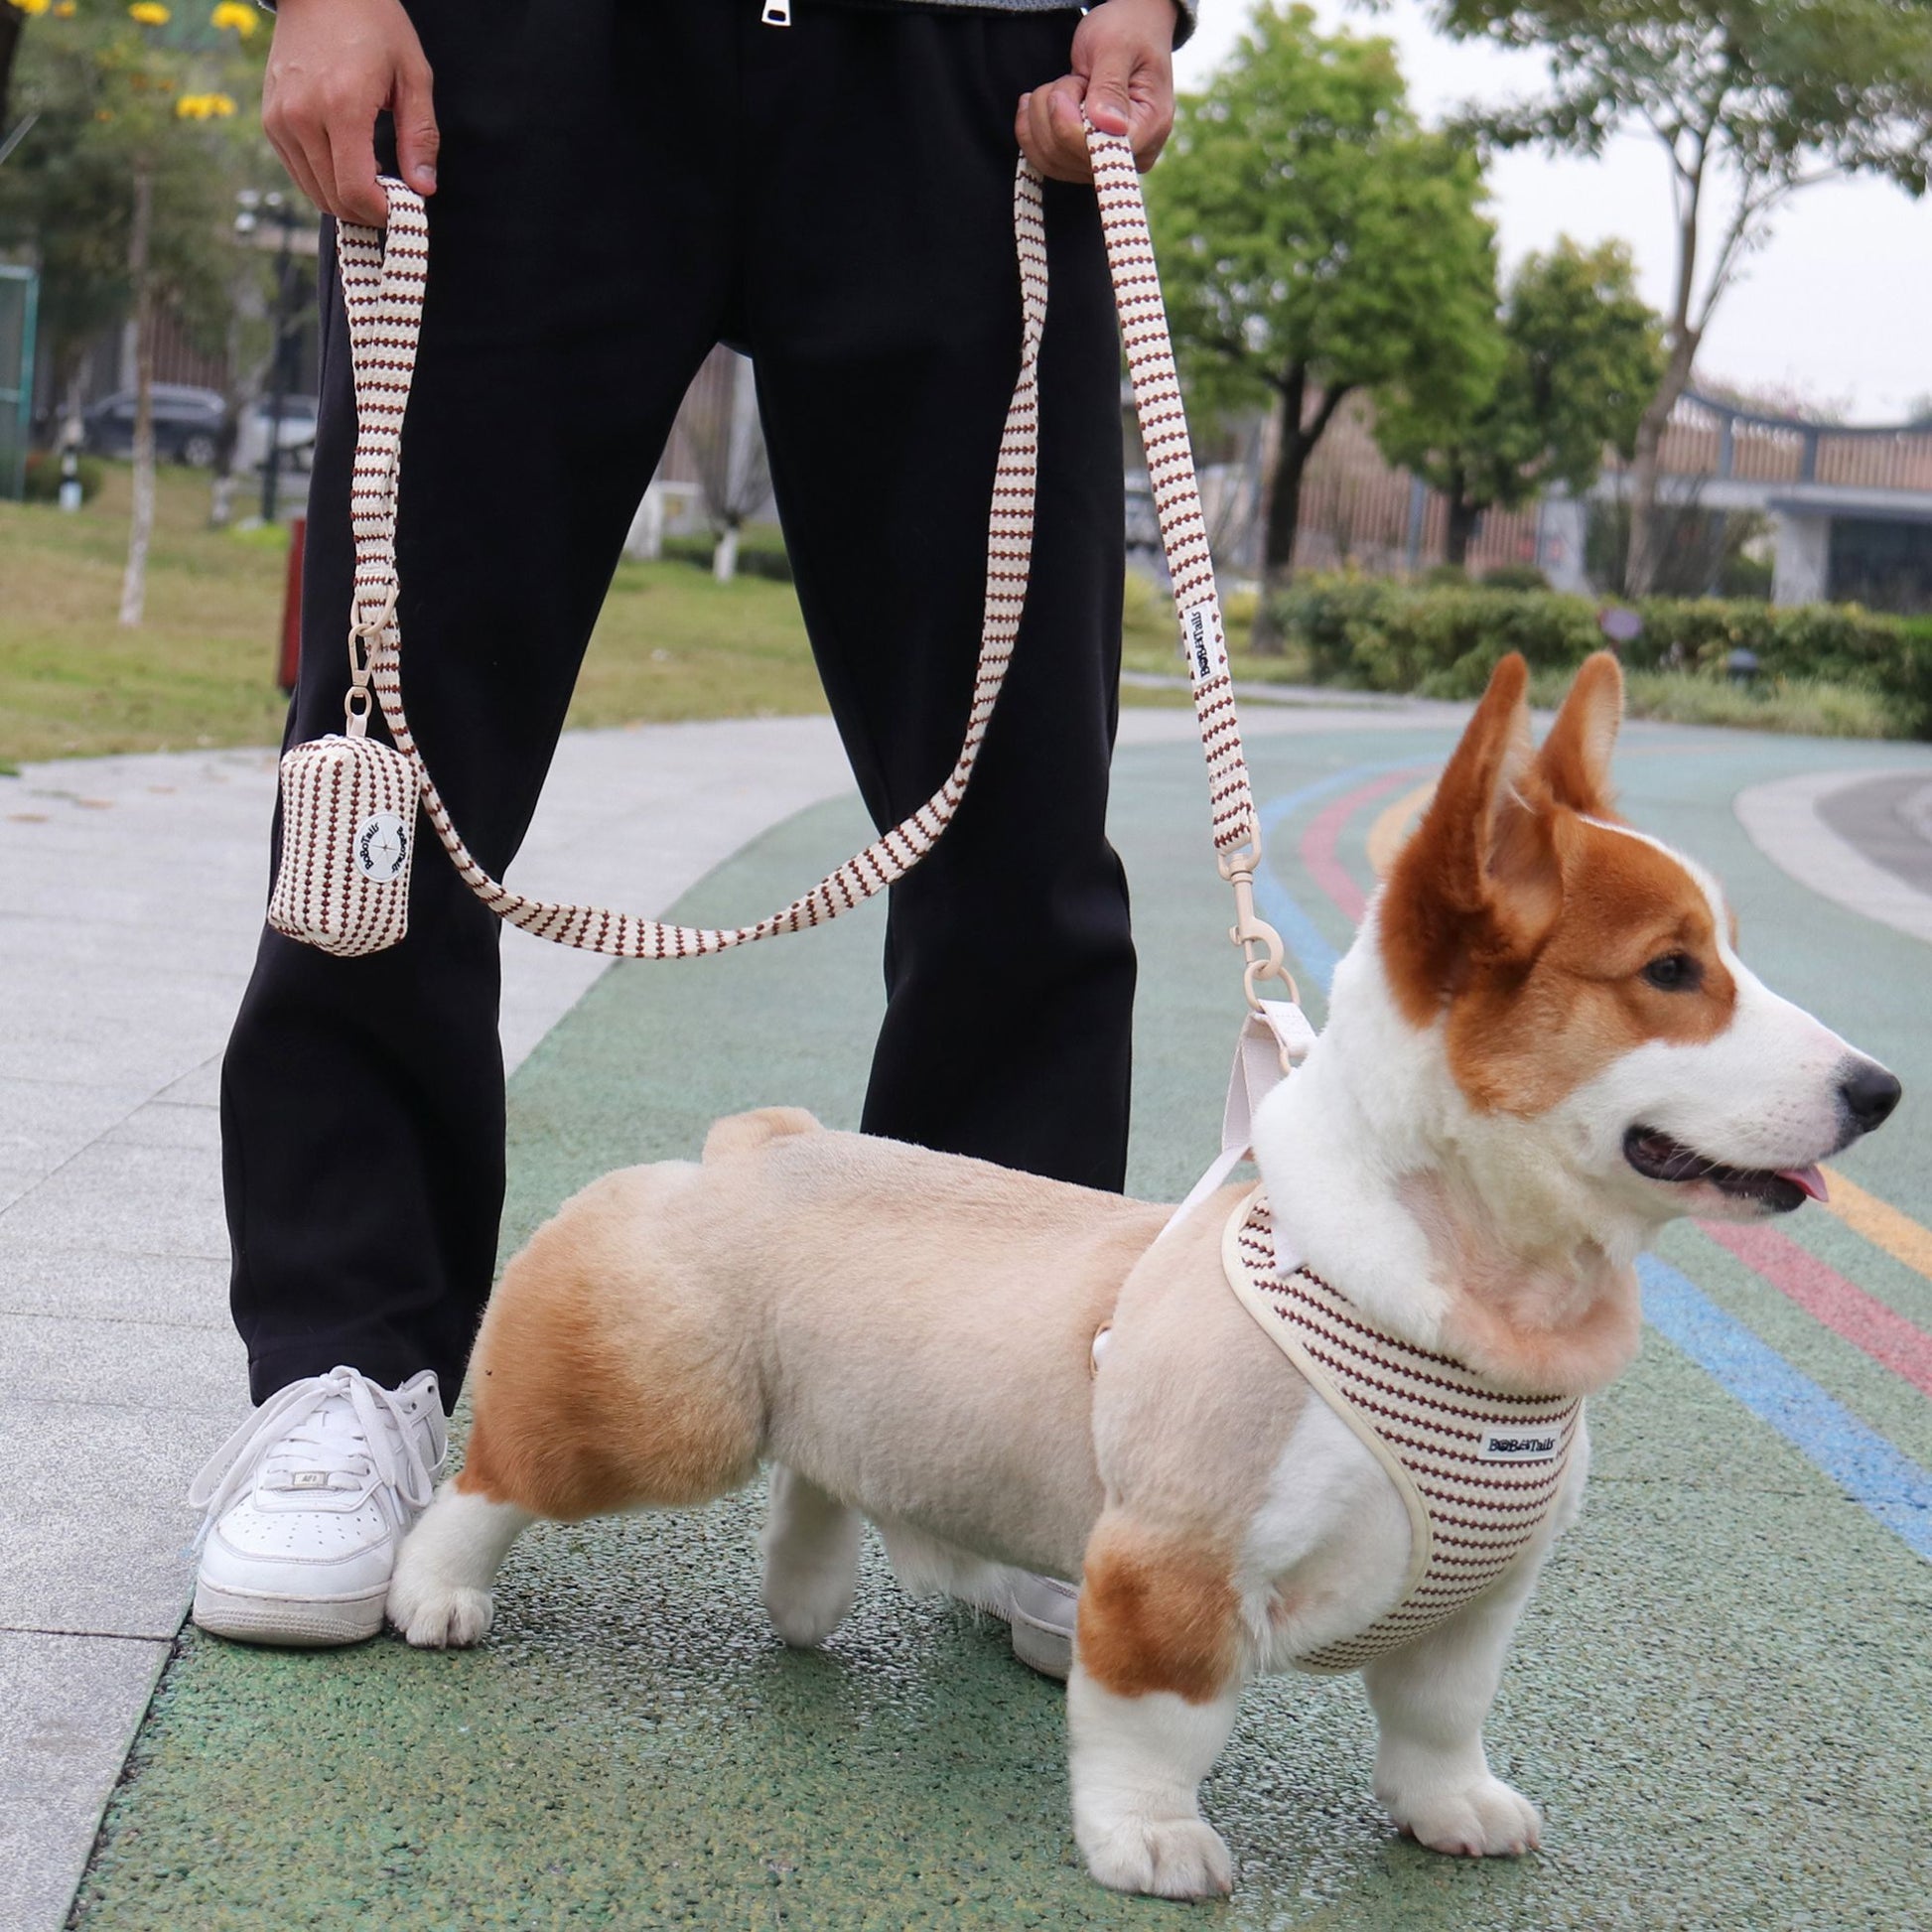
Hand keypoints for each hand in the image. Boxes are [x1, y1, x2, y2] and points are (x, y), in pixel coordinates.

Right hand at [263, 0, 437, 224]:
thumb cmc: (373, 25)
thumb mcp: (413, 76)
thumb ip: (420, 136)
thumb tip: (423, 189)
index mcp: (341, 105)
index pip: (356, 190)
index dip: (382, 212)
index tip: (403, 208)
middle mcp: (302, 116)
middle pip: (334, 198)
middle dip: (367, 211)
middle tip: (392, 199)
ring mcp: (280, 119)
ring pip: (314, 191)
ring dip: (346, 198)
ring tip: (374, 178)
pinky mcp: (270, 119)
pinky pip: (298, 172)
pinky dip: (325, 180)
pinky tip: (349, 162)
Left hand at [1016, 0, 1177, 181]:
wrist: (1130, 30)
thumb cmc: (1128, 31)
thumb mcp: (1117, 47)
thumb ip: (1109, 86)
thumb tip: (1107, 126)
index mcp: (1148, 128)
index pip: (1098, 150)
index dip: (1069, 122)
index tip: (1074, 83)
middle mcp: (1130, 155)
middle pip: (1068, 155)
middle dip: (1056, 109)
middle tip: (1076, 78)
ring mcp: (1105, 161)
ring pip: (1050, 158)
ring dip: (1042, 115)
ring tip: (1067, 85)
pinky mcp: (1084, 160)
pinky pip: (1044, 159)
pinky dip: (1032, 127)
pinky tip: (1039, 102)